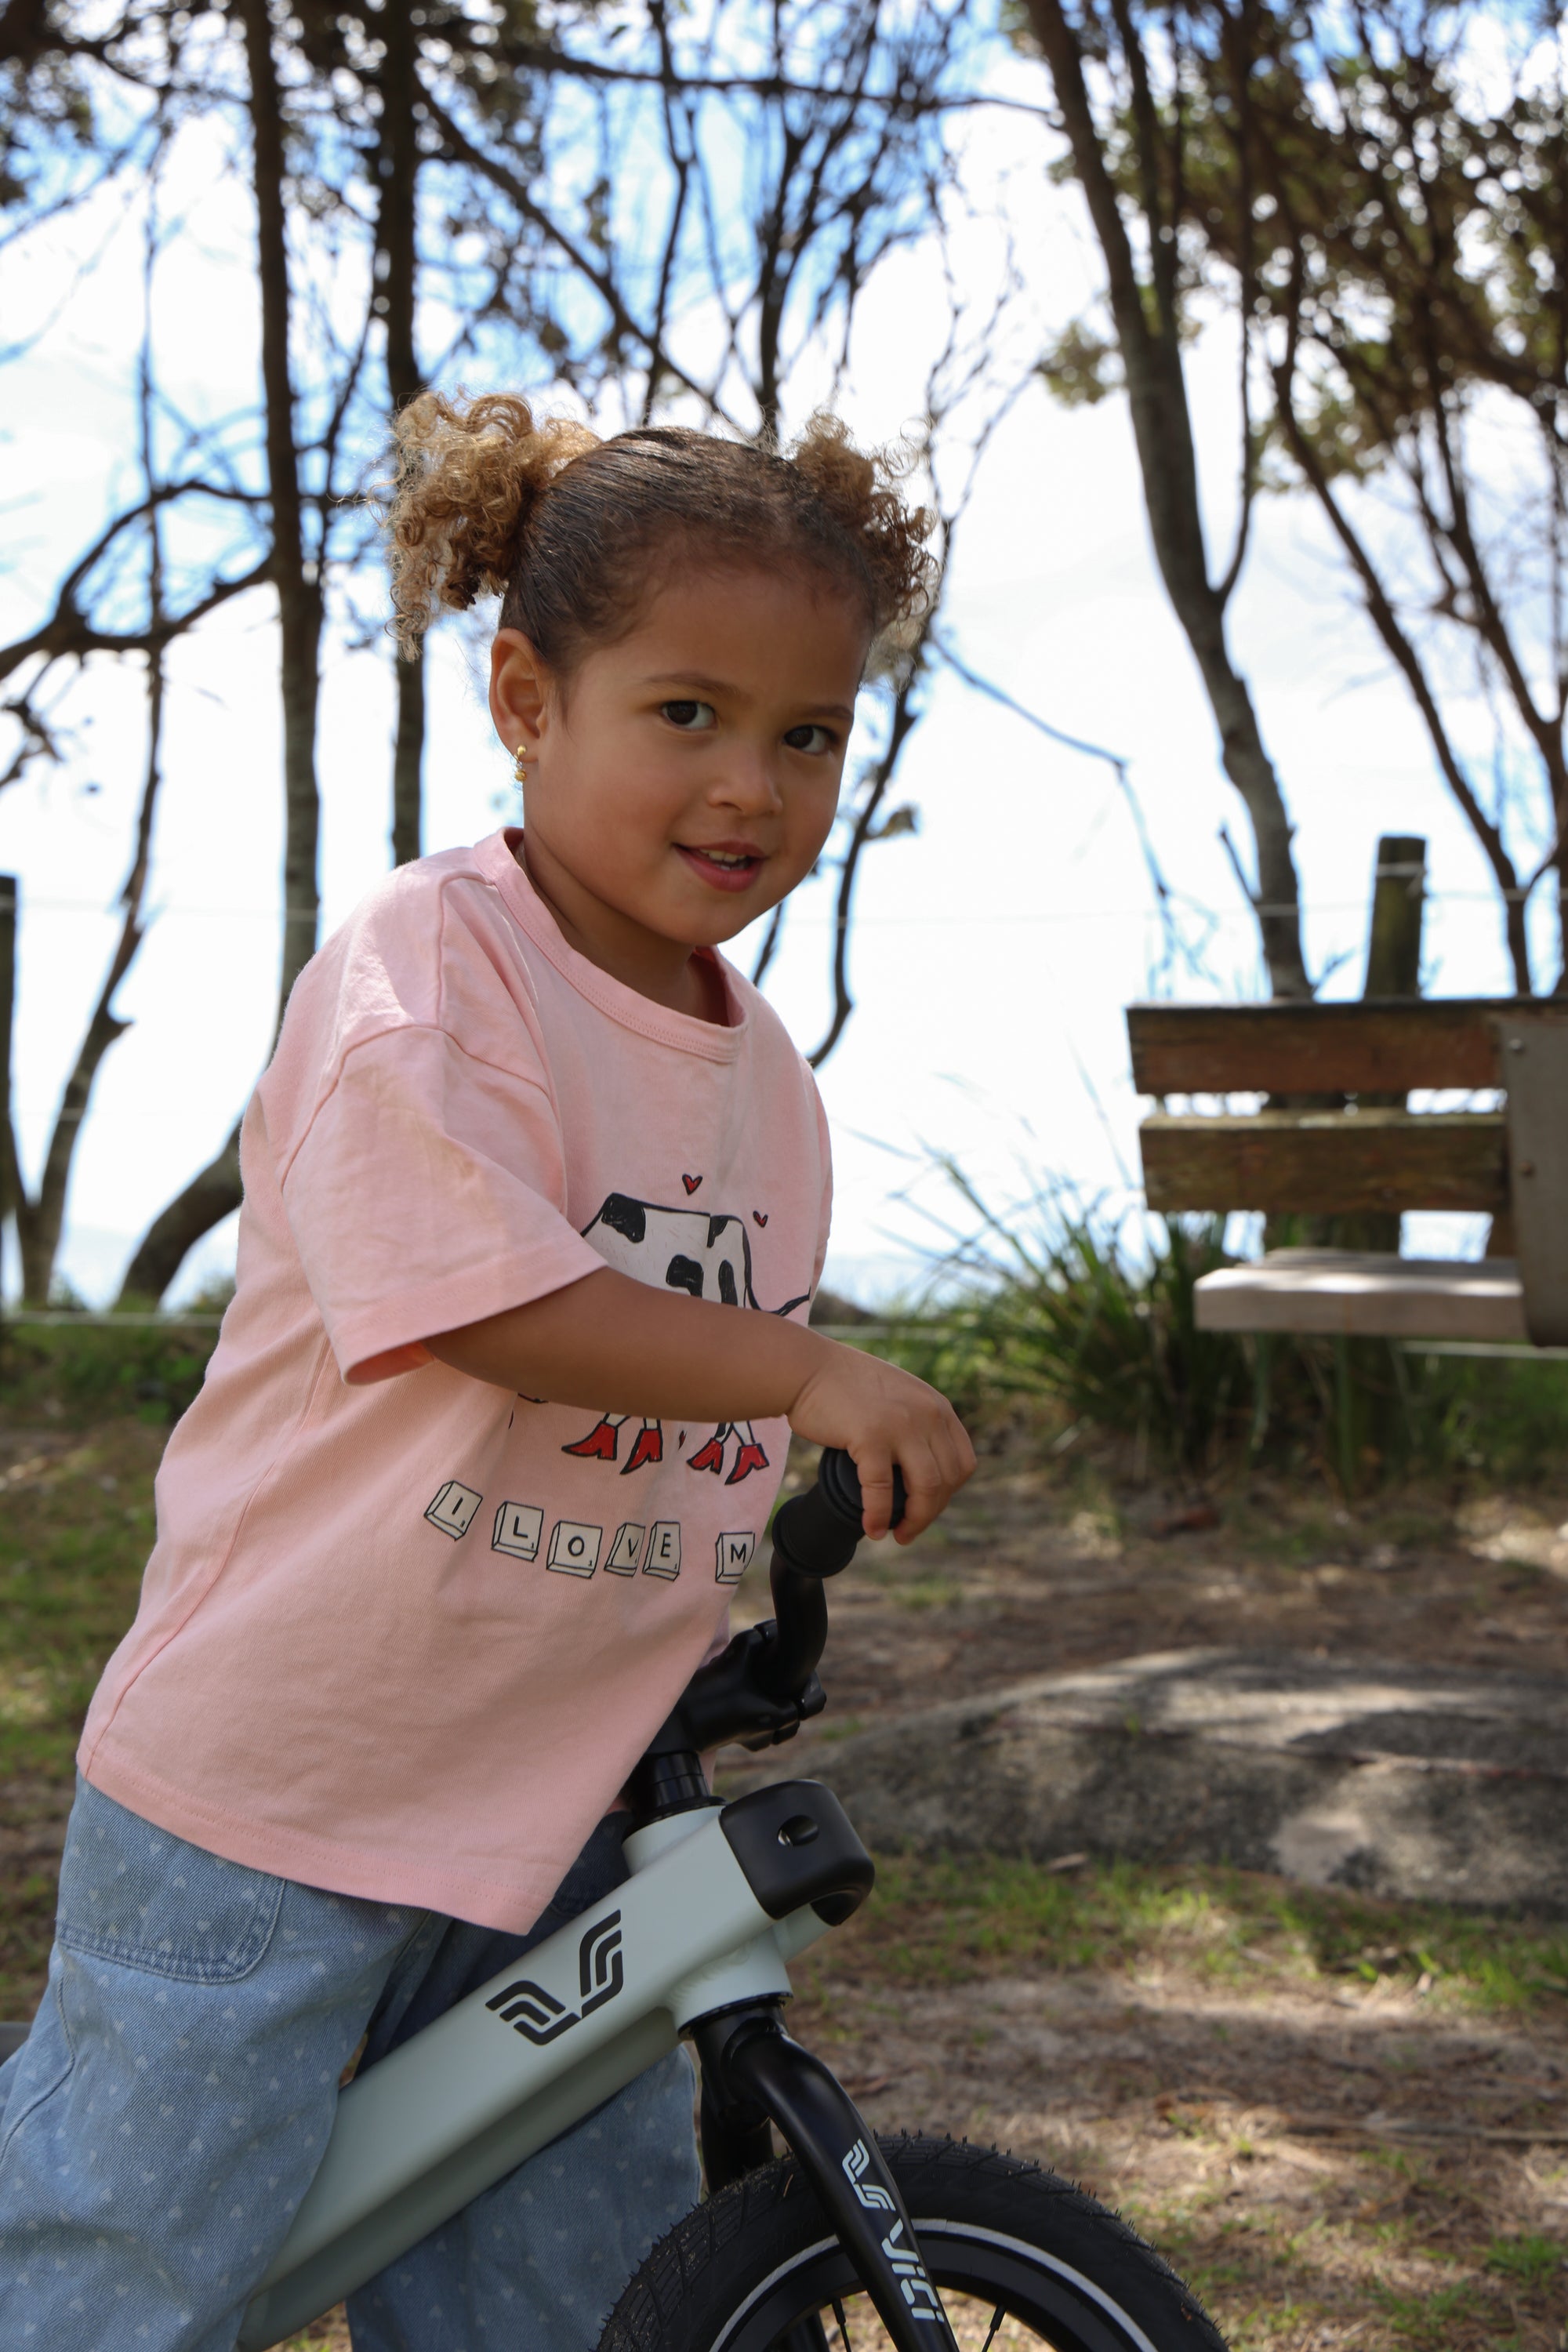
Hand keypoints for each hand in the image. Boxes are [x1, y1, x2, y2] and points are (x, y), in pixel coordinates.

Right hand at [785, 1340, 974, 1542]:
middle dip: (930, 1512)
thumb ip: (913, 1420)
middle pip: (948, 1480)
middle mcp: (927, 1414)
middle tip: (908, 1530)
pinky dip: (879, 1516)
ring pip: (926, 1488)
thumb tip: (916, 1463)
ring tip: (897, 1535)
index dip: (949, 1494)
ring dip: (915, 1521)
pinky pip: (882, 1489)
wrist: (805, 1368)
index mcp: (937, 1406)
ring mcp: (901, 1425)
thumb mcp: (897, 1395)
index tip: (927, 1508)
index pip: (962, 1462)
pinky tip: (872, 1529)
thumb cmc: (842, 1385)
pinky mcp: (870, 1437)